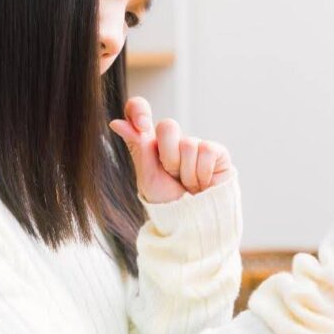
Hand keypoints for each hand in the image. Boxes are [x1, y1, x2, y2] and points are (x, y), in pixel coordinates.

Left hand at [108, 96, 234, 203]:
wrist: (193, 223)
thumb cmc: (169, 202)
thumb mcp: (147, 176)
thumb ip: (137, 147)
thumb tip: (115, 122)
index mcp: (152, 143)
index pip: (140, 110)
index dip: (139, 110)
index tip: (143, 127)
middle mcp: (175, 140)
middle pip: (168, 125)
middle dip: (168, 158)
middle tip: (173, 176)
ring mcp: (197, 145)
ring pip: (188, 144)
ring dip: (186, 173)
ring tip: (190, 186)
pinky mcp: (217, 152)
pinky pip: (206, 150)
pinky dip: (201, 174)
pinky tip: (203, 184)